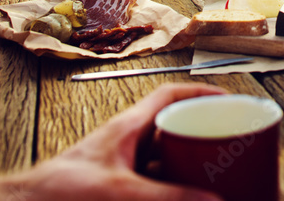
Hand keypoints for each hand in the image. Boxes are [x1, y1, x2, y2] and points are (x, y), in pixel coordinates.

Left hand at [2, 83, 224, 199]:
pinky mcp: (115, 187)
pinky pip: (152, 181)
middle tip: (228, 144)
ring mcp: (120, 166)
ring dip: (187, 163)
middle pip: (172, 127)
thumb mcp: (119, 192)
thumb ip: (167, 197)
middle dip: (201, 132)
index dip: (201, 93)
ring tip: (213, 175)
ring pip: (163, 157)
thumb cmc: (56, 191)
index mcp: (128, 128)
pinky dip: (170, 187)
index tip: (228, 101)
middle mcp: (126, 143)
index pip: (170, 95)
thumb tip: (211, 199)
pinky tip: (182, 197)